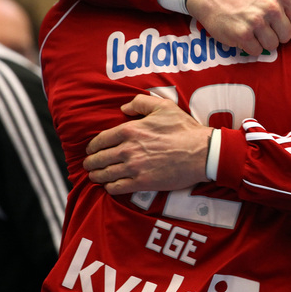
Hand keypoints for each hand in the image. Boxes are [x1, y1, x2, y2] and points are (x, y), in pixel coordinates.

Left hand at [84, 94, 211, 194]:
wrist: (201, 152)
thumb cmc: (184, 129)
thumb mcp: (164, 106)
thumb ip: (140, 103)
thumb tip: (124, 108)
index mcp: (130, 130)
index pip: (101, 140)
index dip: (92, 146)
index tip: (91, 150)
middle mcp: (127, 149)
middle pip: (99, 158)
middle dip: (91, 163)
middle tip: (89, 165)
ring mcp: (134, 168)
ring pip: (105, 174)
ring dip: (96, 176)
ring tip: (95, 177)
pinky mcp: (142, 183)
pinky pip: (117, 188)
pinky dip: (109, 188)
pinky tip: (110, 186)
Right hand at [186, 0, 290, 55]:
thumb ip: (287, 7)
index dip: (290, 25)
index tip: (278, 22)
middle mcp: (271, 6)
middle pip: (286, 36)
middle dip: (276, 35)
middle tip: (261, 26)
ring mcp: (257, 21)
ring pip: (273, 46)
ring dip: (263, 42)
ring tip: (252, 30)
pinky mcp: (243, 34)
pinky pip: (257, 51)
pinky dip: (250, 47)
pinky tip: (243, 34)